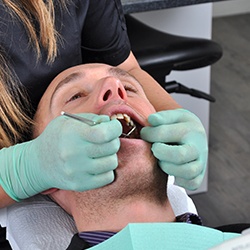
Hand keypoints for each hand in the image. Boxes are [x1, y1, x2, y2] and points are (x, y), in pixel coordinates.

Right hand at [0, 113, 121, 200]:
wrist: (38, 163)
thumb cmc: (57, 137)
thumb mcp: (69, 121)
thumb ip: (91, 119)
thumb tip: (110, 123)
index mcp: (72, 134)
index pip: (104, 133)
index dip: (115, 128)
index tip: (114, 127)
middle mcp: (74, 154)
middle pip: (111, 147)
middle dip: (114, 140)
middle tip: (107, 139)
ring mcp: (77, 172)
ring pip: (112, 163)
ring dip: (111, 155)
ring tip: (101, 152)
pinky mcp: (80, 185)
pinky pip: (108, 177)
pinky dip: (107, 169)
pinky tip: (98, 164)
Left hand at [140, 109, 207, 189]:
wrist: (195, 134)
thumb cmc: (179, 125)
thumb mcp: (173, 116)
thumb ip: (162, 117)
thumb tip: (151, 120)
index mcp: (191, 129)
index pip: (164, 133)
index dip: (149, 134)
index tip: (144, 133)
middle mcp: (199, 147)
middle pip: (179, 155)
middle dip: (160, 152)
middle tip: (154, 148)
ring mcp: (201, 162)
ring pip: (186, 172)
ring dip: (168, 167)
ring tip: (162, 159)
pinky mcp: (200, 175)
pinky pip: (191, 184)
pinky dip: (179, 180)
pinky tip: (171, 168)